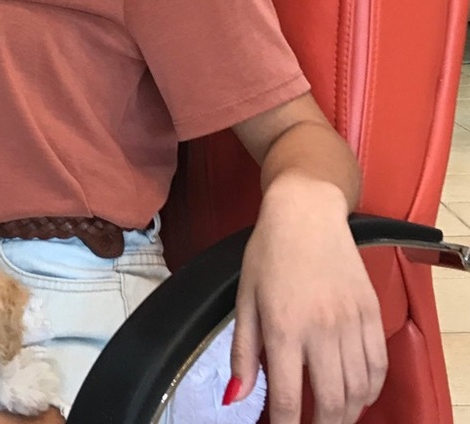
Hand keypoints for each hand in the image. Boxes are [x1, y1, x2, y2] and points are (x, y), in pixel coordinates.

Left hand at [228, 176, 387, 423]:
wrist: (306, 212)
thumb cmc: (268, 252)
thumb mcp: (245, 297)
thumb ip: (243, 351)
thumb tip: (236, 398)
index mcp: (282, 326)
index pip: (289, 398)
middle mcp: (320, 329)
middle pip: (331, 402)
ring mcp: (350, 321)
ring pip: (358, 391)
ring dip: (347, 414)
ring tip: (331, 416)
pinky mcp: (371, 312)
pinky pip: (378, 367)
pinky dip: (370, 390)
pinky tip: (356, 395)